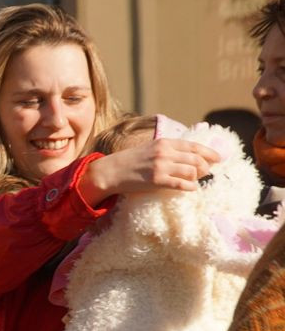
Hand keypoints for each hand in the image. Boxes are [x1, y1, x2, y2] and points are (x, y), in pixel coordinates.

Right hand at [79, 138, 220, 205]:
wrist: (111, 171)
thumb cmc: (131, 160)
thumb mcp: (150, 148)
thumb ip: (169, 149)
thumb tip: (189, 156)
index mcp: (164, 142)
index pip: (194, 146)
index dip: (210, 153)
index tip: (219, 158)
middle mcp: (165, 153)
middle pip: (197, 160)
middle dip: (205, 167)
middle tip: (205, 173)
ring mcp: (161, 167)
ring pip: (192, 172)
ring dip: (197, 177)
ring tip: (194, 180)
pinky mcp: (157, 180)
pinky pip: (182, 184)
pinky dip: (190, 186)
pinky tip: (191, 188)